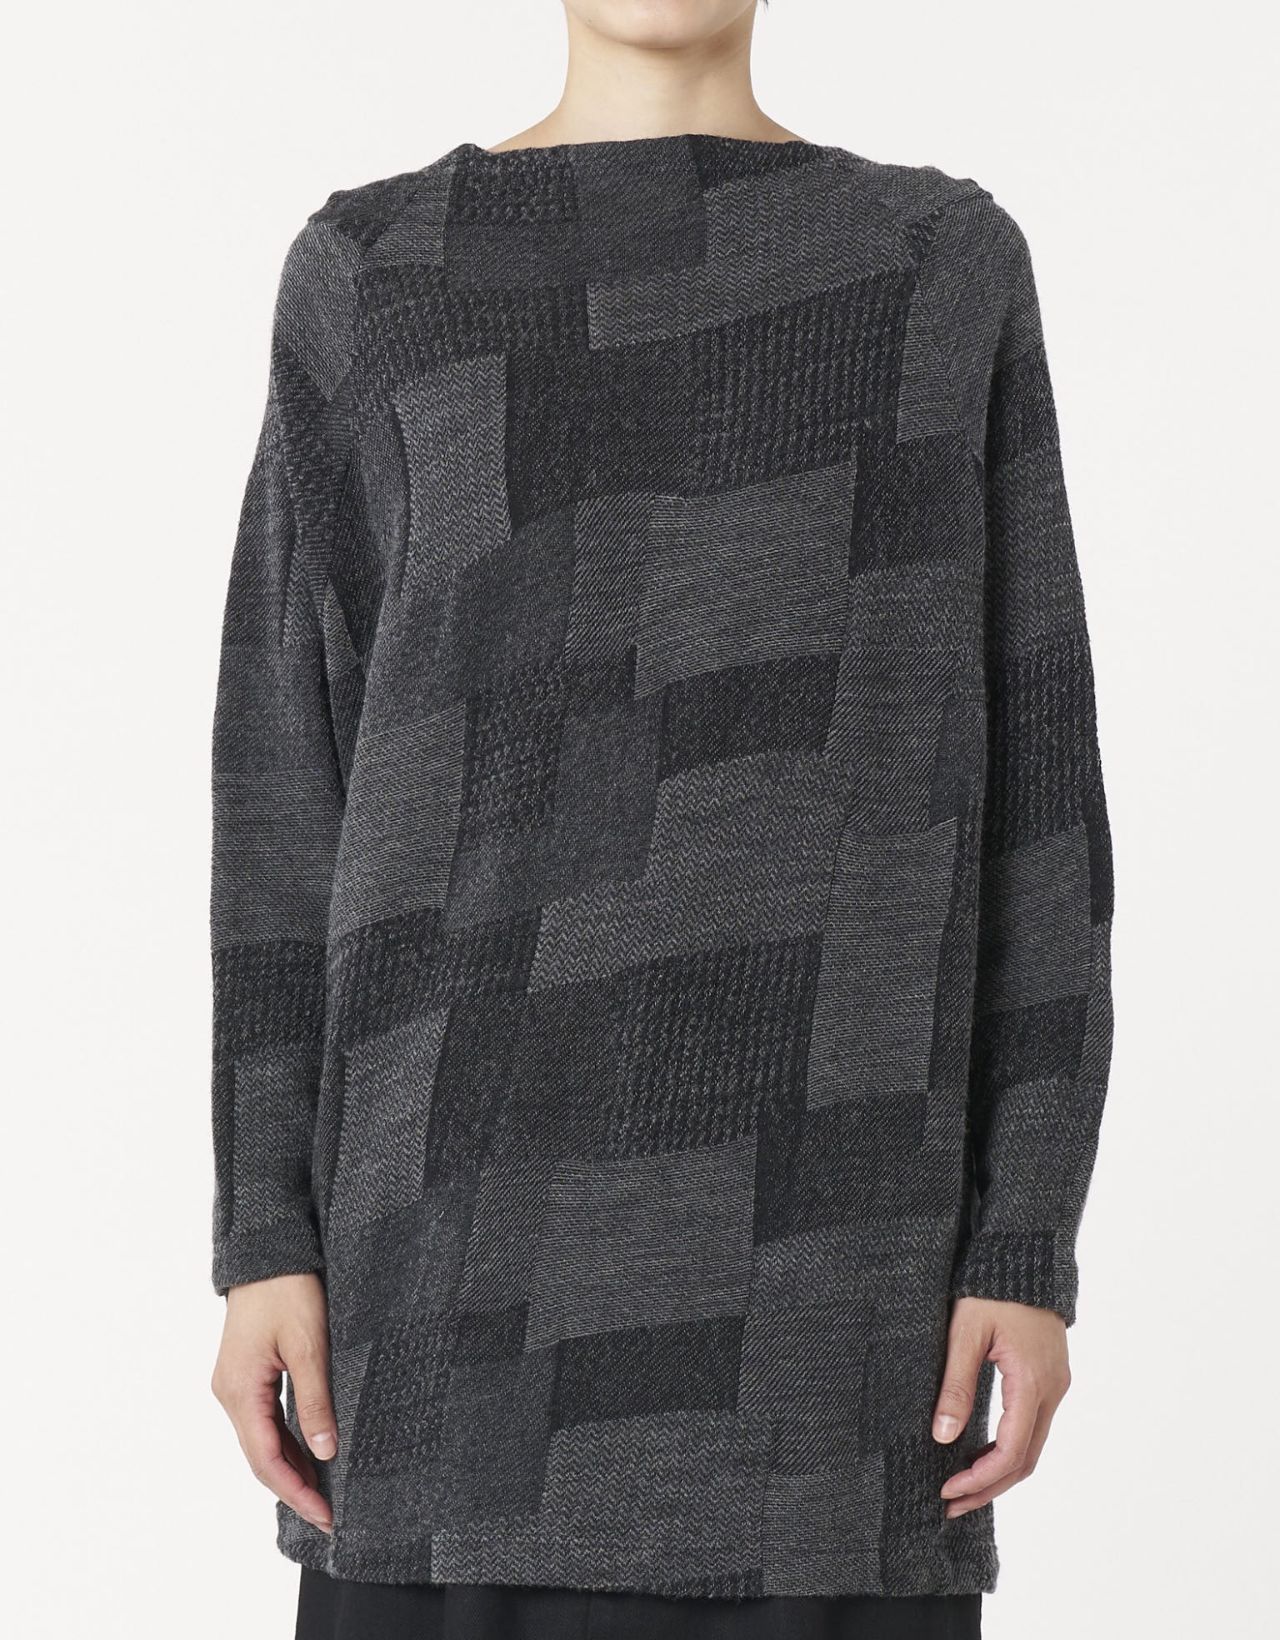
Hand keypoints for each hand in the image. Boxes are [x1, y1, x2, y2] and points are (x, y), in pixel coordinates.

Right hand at [211, 1272, 336, 1533]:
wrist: (268, 1250)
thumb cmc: (288, 1289)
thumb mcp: (310, 1345)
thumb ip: (315, 1401)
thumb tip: (325, 1453)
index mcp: (240, 1391)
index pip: (267, 1459)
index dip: (297, 1492)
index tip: (326, 1515)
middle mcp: (230, 1393)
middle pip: (261, 1456)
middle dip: (295, 1488)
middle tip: (330, 1515)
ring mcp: (235, 1383)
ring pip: (262, 1440)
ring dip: (290, 1467)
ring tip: (324, 1493)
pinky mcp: (245, 1373)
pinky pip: (264, 1420)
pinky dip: (285, 1442)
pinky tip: (308, 1453)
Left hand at [931, 1296, 1070, 1518]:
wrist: (1024, 1253)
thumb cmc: (991, 1287)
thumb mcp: (965, 1333)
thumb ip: (955, 1385)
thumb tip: (942, 1436)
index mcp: (1032, 1381)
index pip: (1011, 1451)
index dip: (980, 1479)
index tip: (947, 1491)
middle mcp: (1052, 1390)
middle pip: (1025, 1460)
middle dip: (988, 1487)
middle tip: (951, 1504)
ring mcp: (1056, 1384)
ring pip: (1032, 1447)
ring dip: (999, 1472)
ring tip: (961, 1487)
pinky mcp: (1050, 1378)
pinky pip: (1033, 1427)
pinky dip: (1009, 1449)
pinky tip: (981, 1454)